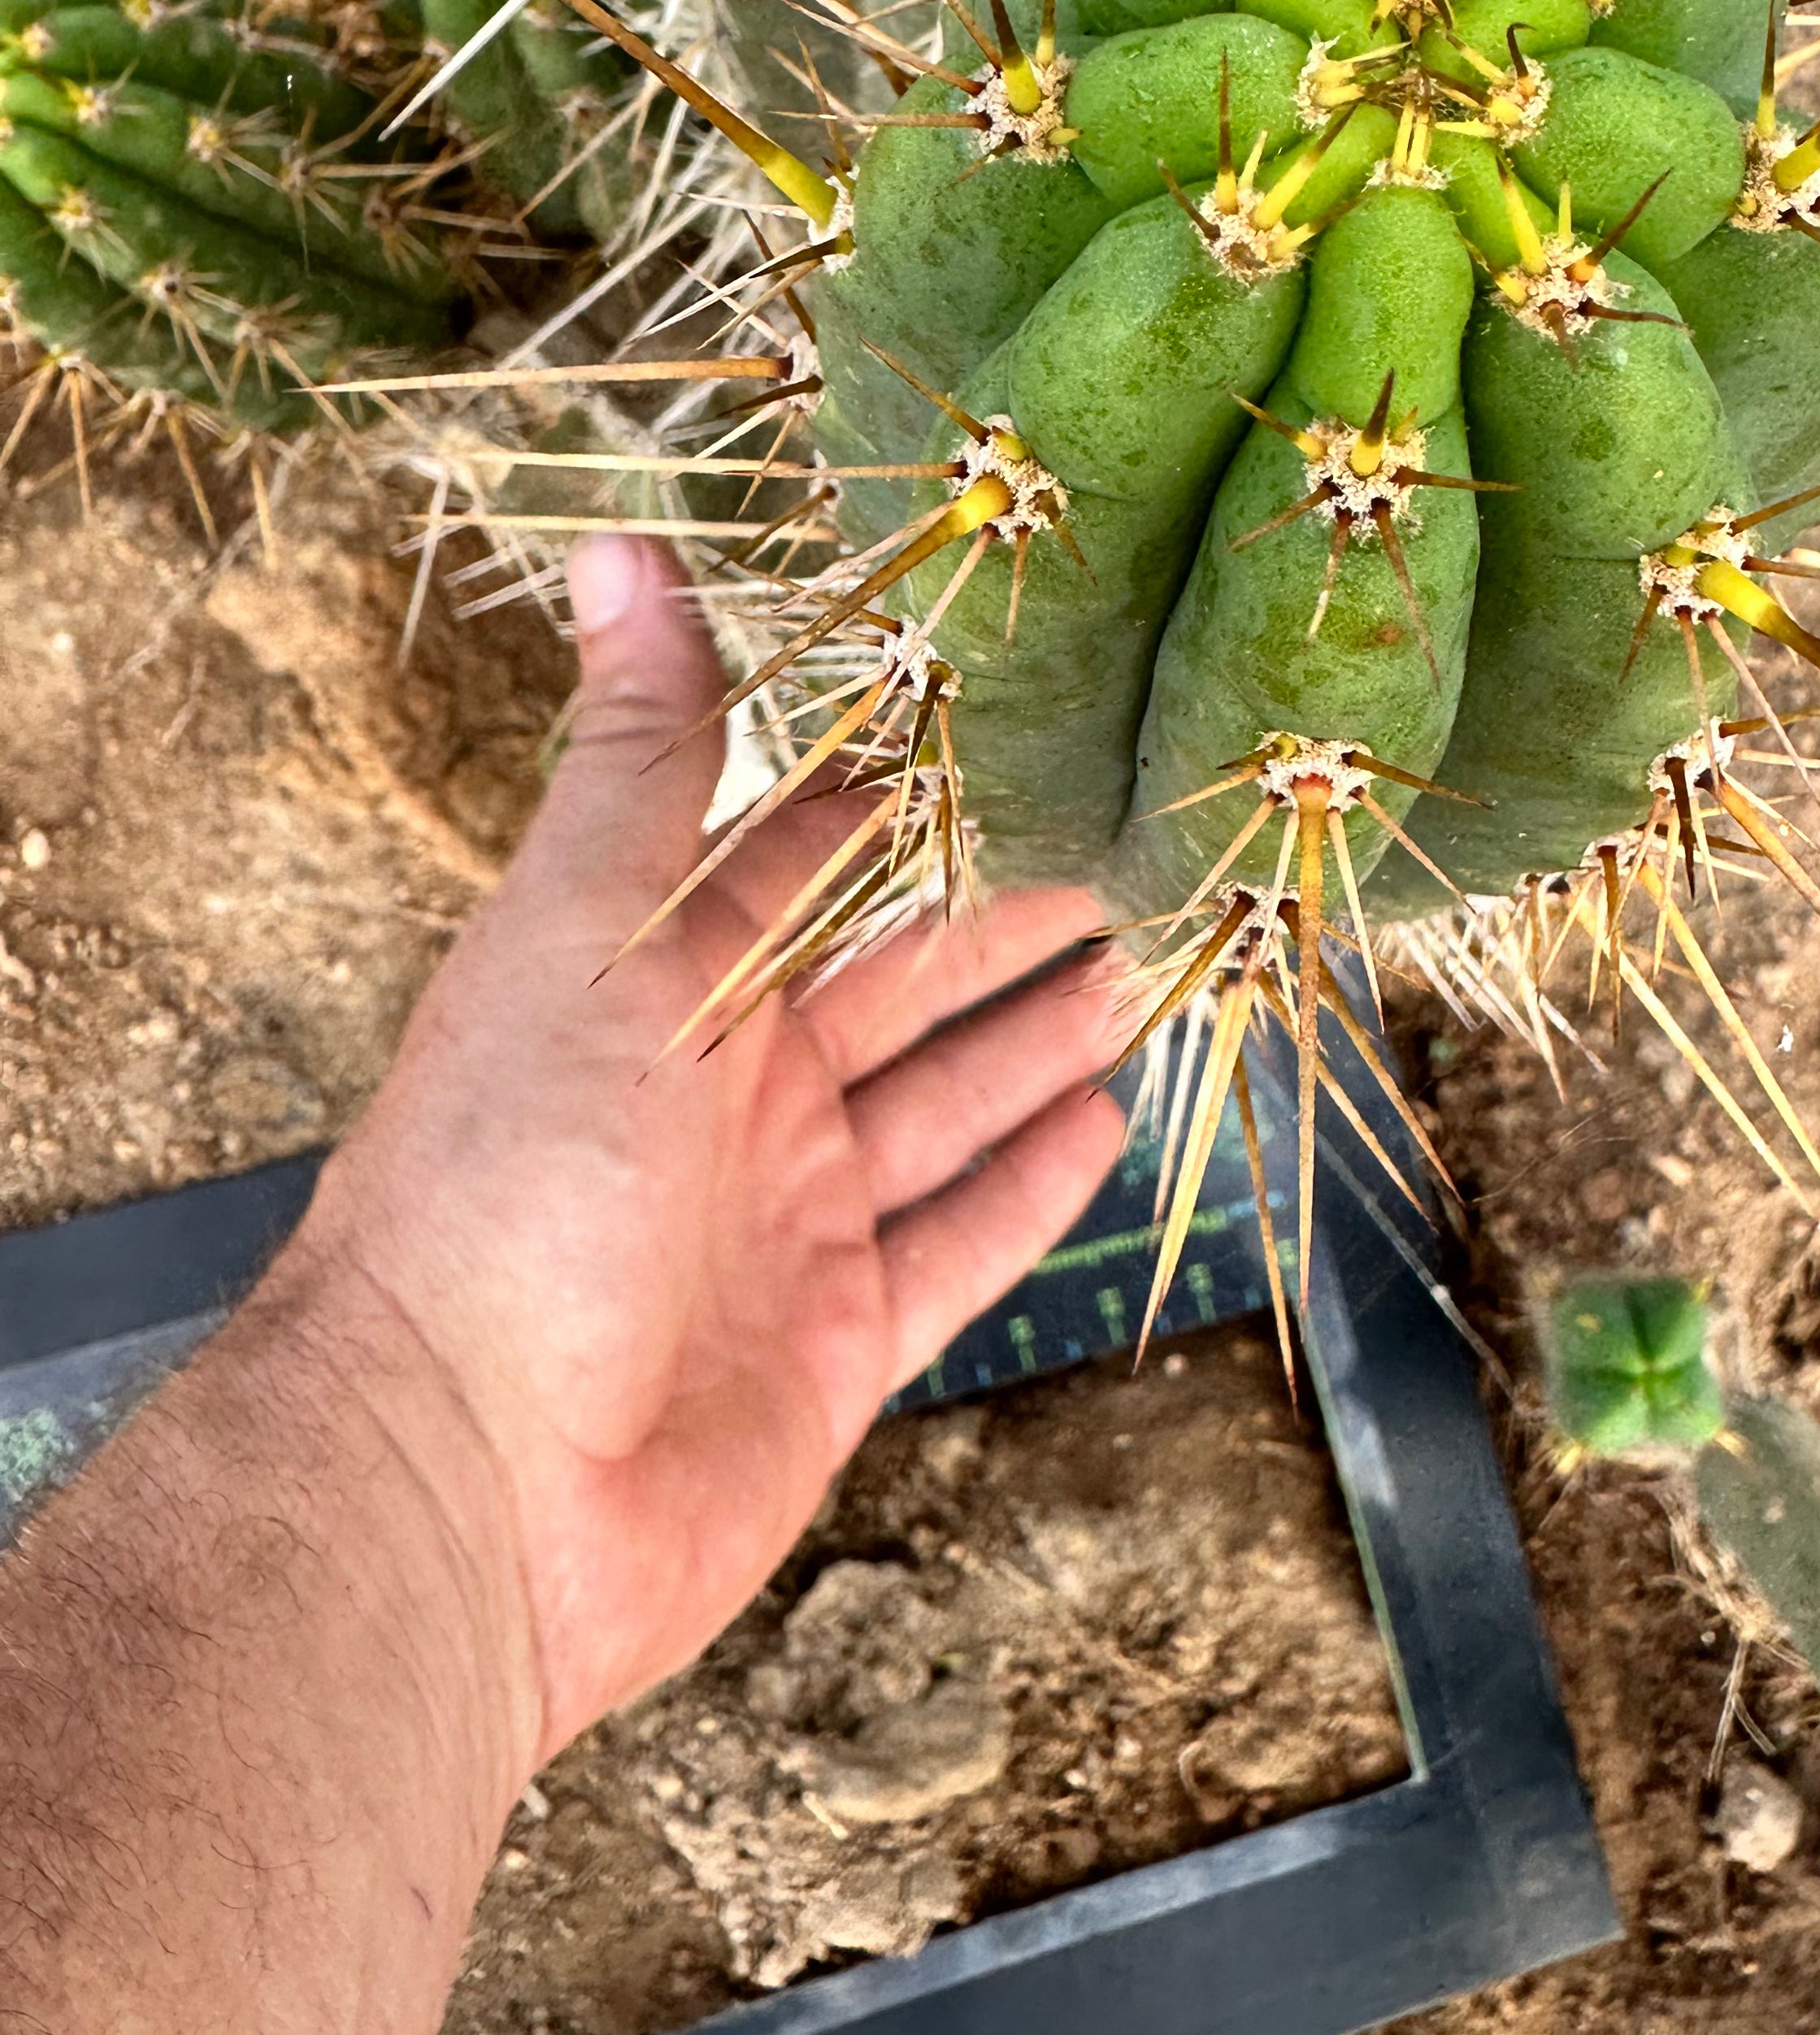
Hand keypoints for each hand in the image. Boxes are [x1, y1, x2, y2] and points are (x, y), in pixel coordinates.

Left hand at [291, 530, 1128, 1770]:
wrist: (460, 1483)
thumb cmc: (504, 1180)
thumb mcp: (585, 928)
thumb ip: (644, 751)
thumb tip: (614, 551)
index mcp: (656, 980)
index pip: (803, 857)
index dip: (904, 795)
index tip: (1017, 728)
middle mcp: (721, 1094)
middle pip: (894, 980)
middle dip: (1001, 917)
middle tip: (1127, 853)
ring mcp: (782, 1223)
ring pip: (941, 1105)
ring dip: (1033, 1038)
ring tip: (1143, 969)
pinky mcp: (834, 1348)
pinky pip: (955, 1248)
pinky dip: (1026, 1184)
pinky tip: (1104, 1122)